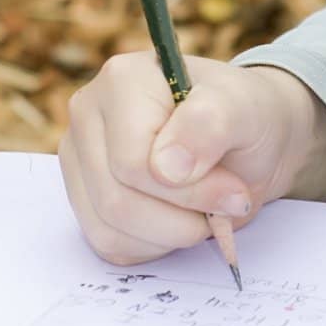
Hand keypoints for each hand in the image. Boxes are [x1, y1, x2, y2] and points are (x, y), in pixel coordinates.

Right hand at [58, 53, 316, 266]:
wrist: (246, 139)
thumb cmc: (246, 116)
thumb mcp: (245, 110)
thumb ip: (210, 125)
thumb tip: (166, 168)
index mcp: (123, 79)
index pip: (132, 162)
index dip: (189, 190)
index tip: (234, 191)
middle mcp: (89, 115)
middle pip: (116, 200)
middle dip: (181, 218)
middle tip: (226, 205)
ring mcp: (79, 158)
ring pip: (108, 230)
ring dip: (170, 235)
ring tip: (203, 210)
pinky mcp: (83, 196)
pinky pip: (108, 244)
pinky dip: (153, 246)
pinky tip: (179, 218)